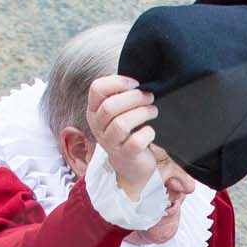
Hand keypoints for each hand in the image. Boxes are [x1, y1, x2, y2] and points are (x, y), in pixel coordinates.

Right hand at [85, 73, 158, 202]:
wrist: (131, 166)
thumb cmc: (128, 133)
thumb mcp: (119, 112)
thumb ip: (122, 96)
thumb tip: (139, 79)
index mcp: (94, 111)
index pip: (97, 89)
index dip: (118, 82)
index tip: (136, 84)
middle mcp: (98, 127)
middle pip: (110, 106)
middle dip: (134, 98)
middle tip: (149, 97)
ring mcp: (110, 143)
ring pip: (122, 123)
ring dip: (142, 113)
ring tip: (153, 110)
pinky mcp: (126, 155)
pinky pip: (136, 141)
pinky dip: (147, 133)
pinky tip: (150, 131)